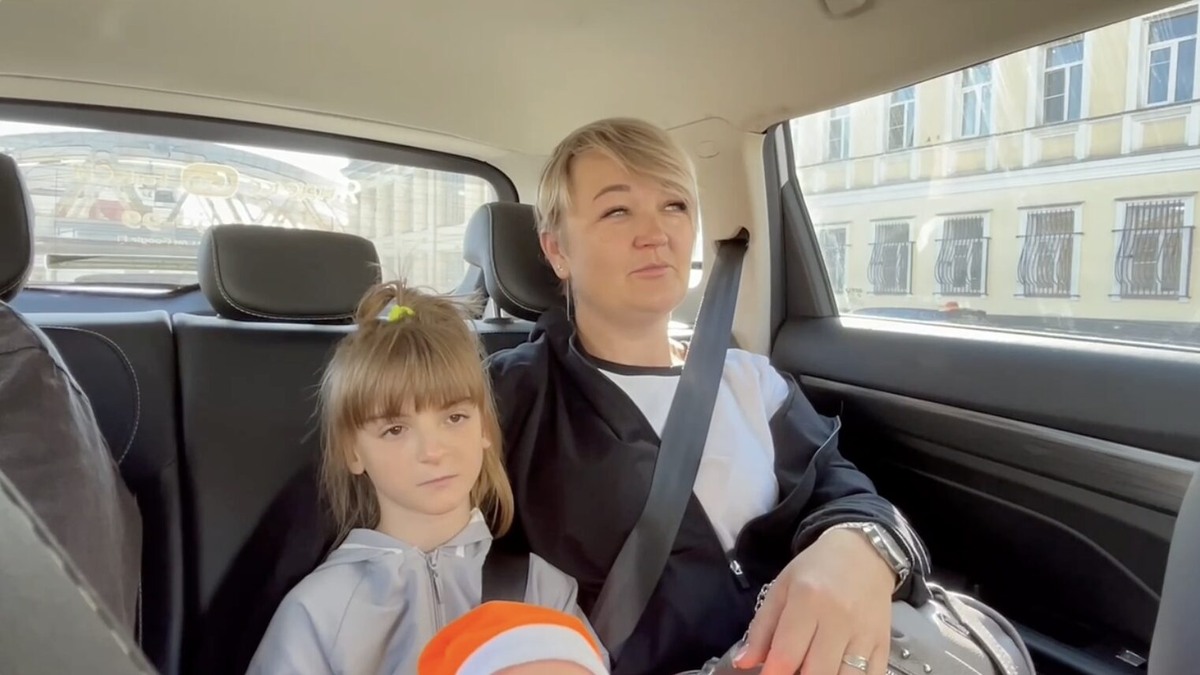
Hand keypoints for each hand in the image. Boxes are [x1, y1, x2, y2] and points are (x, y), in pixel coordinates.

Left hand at [734, 528, 894, 674]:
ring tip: (811, 671)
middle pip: (817, 672)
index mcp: (808, 600)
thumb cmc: (816, 570)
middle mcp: (839, 618)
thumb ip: (761, 628)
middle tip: (789, 673)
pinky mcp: (884, 644)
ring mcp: (865, 633)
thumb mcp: (782, 588)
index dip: (773, 674)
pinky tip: (836, 673)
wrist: (864, 553)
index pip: (787, 653)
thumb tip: (743, 662)